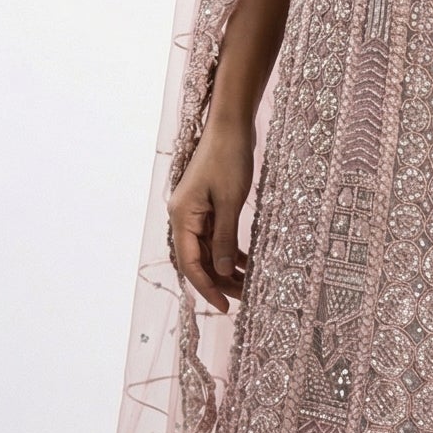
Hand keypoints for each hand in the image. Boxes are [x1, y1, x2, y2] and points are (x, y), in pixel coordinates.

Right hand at [169, 113, 255, 311]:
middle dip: (220, 282)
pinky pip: (216, 237)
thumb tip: (223, 272)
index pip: (190, 264)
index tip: (224, 307)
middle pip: (198, 260)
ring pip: (208, 250)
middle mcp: (184, 217)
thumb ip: (225, 238)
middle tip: (244, 299)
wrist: (231, 125)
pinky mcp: (208, 206)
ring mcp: (196, 212)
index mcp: (182, 217)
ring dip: (226, 269)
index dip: (207, 288)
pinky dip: (230, 251)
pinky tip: (247, 263)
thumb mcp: (230, 201)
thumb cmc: (228, 158)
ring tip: (249, 286)